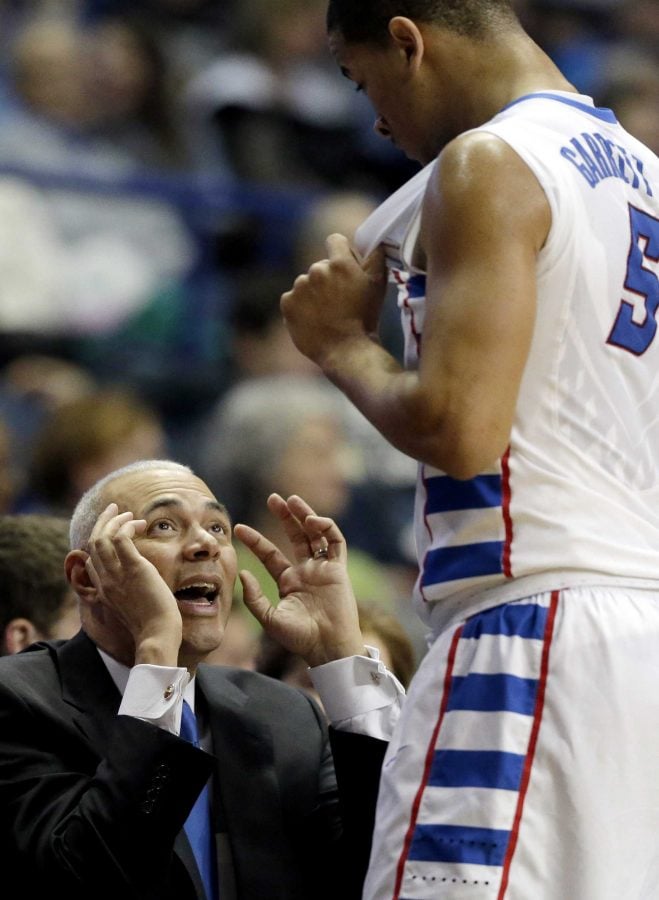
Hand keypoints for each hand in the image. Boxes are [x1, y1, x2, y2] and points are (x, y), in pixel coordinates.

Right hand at [84, 503, 181, 659]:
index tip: (116, 533)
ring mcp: (116, 575)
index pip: (91, 561)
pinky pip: (121, 538)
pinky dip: (126, 526)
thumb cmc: (153, 625)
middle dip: (102, 523)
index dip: (100, 543)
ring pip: (102, 537)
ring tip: (128, 513)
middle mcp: (105, 581)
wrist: (157, 635)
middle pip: (93, 544)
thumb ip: (130, 593)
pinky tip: (139, 524)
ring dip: (114, 520)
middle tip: (114, 510)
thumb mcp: (134, 608)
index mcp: (104, 591)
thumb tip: (141, 584)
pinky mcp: (133, 569)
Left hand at [234, 494, 364, 667]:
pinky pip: (336, 542)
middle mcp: (306, 571)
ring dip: (305, 515)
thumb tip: (242, 572)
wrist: (327, 647)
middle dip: (285, 516)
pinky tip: (312, 521)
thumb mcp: (269, 618)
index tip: (238, 528)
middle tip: (273, 498)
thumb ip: (254, 597)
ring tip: (292, 501)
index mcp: (289, 581)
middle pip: (296, 536)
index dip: (255, 540)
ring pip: (315, 534)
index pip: (271, 554)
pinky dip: (326, 528)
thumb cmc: (300, 638)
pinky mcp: (339, 569)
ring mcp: (323, 568)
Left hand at [280, 233, 387, 366]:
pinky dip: (300, 308)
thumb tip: (375, 242)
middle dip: (328, 279)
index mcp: (339, 263)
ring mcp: (299, 287)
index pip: (335, 241)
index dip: (341, 253)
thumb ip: (375, 258)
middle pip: (321, 266)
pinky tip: (313, 320)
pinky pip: (293, 299)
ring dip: (314, 294)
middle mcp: (316, 269)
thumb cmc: (365, 318)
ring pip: (306, 284)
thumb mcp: (377, 286)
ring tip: (326, 314)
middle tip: (339, 301)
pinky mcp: (287, 303)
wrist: (346, 351)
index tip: (345, 268)